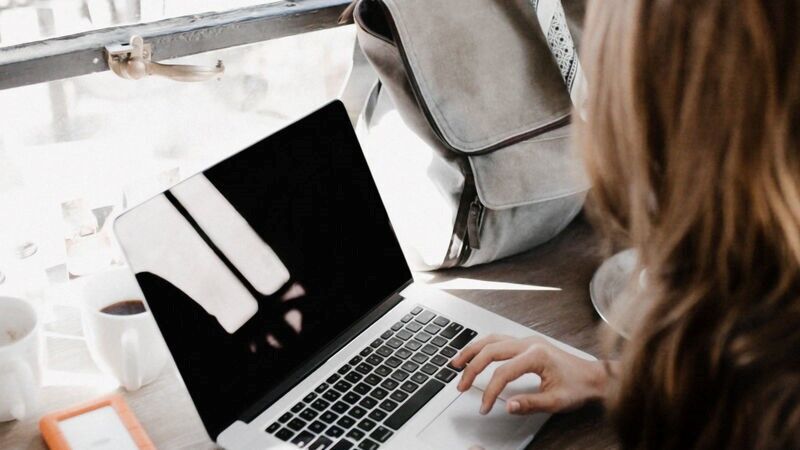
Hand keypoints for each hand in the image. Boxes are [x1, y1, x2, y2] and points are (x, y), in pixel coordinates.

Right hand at [450, 334, 607, 414]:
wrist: (593, 376)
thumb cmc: (578, 387)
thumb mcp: (556, 401)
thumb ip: (530, 404)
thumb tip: (508, 406)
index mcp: (536, 355)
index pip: (503, 372)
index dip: (490, 391)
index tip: (484, 406)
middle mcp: (529, 343)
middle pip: (491, 350)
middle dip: (472, 368)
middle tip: (461, 385)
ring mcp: (527, 341)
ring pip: (491, 340)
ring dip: (472, 351)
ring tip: (456, 363)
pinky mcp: (526, 343)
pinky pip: (498, 340)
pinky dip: (483, 347)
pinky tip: (475, 354)